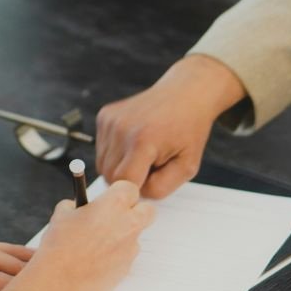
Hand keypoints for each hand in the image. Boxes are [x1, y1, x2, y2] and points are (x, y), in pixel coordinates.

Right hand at [26, 181, 155, 290]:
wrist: (60, 279)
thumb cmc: (60, 245)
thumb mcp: (61, 215)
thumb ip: (76, 206)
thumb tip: (78, 207)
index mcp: (114, 204)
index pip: (130, 189)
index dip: (119, 193)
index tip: (110, 198)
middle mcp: (128, 224)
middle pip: (148, 210)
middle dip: (137, 211)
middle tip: (117, 216)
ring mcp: (130, 247)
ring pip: (135, 236)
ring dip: (122, 236)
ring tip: (96, 245)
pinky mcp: (127, 267)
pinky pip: (126, 256)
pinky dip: (115, 256)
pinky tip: (95, 261)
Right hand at [96, 54, 247, 198]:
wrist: (184, 94)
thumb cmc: (188, 129)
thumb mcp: (187, 166)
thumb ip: (161, 188)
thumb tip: (135, 196)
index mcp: (143, 141)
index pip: (123, 184)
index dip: (136, 190)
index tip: (151, 182)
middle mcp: (121, 129)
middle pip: (110, 176)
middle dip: (129, 179)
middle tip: (151, 166)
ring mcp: (110, 120)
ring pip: (103, 164)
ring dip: (121, 166)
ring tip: (143, 153)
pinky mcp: (104, 116)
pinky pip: (101, 149)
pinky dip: (116, 152)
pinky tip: (135, 141)